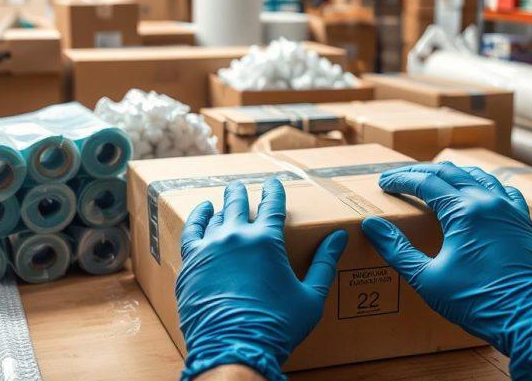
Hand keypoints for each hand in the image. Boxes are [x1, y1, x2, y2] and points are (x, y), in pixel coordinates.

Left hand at [175, 179, 347, 380]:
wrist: (235, 349)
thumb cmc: (277, 326)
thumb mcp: (311, 297)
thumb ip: (324, 264)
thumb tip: (339, 237)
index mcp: (266, 241)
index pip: (273, 205)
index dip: (274, 191)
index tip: (274, 183)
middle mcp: (236, 237)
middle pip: (238, 203)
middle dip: (242, 192)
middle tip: (241, 185)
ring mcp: (210, 248)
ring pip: (216, 216)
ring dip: (222, 206)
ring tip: (224, 200)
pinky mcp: (191, 263)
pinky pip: (191, 232)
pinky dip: (198, 218)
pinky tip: (202, 213)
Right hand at [361, 163, 531, 380]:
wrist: (530, 318)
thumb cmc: (477, 301)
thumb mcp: (427, 278)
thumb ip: (397, 249)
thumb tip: (371, 225)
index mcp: (464, 211)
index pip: (425, 182)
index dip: (401, 180)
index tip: (384, 182)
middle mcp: (488, 201)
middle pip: (450, 172)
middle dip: (421, 172)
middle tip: (401, 178)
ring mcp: (510, 209)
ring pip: (477, 176)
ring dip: (452, 175)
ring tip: (435, 181)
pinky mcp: (524, 222)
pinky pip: (503, 191)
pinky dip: (483, 186)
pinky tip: (478, 194)